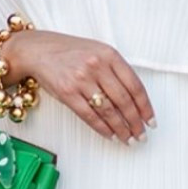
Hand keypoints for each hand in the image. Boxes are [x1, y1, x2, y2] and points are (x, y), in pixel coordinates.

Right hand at [5, 29, 154, 144]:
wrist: (37, 49)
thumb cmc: (68, 52)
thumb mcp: (97, 51)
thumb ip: (115, 70)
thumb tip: (135, 100)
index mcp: (109, 55)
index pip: (135, 85)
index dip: (145, 106)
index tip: (150, 120)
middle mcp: (97, 66)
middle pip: (124, 100)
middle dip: (135, 122)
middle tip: (141, 134)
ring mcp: (81, 79)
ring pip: (108, 110)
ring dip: (121, 128)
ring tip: (128, 138)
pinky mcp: (67, 93)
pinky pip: (89, 116)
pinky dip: (102, 128)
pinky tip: (110, 135)